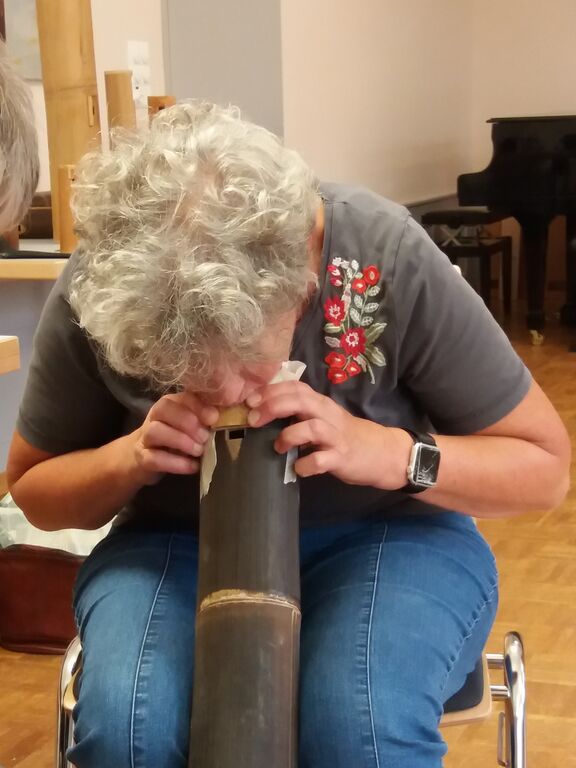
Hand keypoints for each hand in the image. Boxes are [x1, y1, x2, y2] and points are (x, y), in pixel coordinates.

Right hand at [130, 392, 218, 484]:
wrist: (143, 458)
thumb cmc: (175, 438)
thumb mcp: (190, 426)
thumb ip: (205, 420)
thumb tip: (231, 420)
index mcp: (170, 404)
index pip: (183, 397)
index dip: (199, 406)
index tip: (214, 418)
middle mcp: (155, 416)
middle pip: (165, 409)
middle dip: (188, 423)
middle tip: (205, 437)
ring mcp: (145, 437)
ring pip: (156, 431)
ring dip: (180, 441)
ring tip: (199, 451)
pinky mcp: (142, 458)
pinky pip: (155, 458)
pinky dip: (176, 463)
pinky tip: (192, 467)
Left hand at [245, 381, 411, 488]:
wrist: (382, 452)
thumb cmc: (345, 435)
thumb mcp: (323, 417)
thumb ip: (300, 412)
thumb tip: (263, 413)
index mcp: (320, 403)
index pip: (294, 387)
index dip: (270, 391)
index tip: (249, 400)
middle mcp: (328, 414)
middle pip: (299, 401)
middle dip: (272, 407)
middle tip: (253, 419)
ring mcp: (336, 436)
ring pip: (311, 427)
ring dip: (288, 436)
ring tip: (277, 447)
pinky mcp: (341, 458)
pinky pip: (321, 460)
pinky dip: (305, 465)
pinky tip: (297, 469)